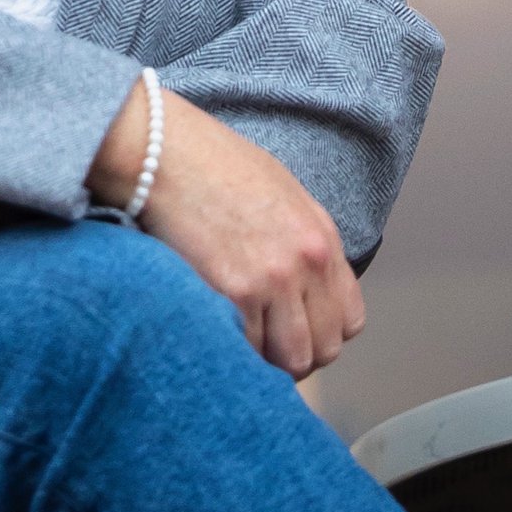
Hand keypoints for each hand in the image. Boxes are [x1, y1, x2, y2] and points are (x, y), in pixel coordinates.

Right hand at [94, 84, 362, 379]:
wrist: (162, 151)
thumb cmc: (211, 165)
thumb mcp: (280, 194)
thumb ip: (301, 242)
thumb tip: (304, 288)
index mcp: (321, 237)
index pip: (349, 320)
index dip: (322, 334)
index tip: (295, 332)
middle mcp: (306, 261)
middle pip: (323, 349)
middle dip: (294, 355)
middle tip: (263, 346)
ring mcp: (272, 279)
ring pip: (289, 360)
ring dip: (265, 360)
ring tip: (239, 342)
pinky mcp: (233, 292)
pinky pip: (248, 350)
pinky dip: (234, 348)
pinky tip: (216, 327)